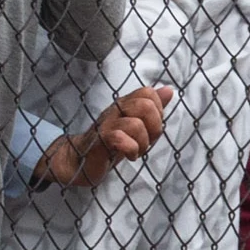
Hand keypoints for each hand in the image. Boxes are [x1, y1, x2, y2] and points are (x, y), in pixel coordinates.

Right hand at [36, 85, 172, 188]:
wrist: (80, 159)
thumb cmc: (110, 142)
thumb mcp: (135, 123)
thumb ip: (152, 107)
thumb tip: (169, 90)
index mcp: (125, 103)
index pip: (148, 93)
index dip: (158, 111)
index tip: (150, 127)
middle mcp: (116, 109)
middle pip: (146, 105)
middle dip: (154, 128)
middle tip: (146, 141)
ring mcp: (107, 124)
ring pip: (136, 125)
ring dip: (142, 144)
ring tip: (135, 151)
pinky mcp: (100, 140)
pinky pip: (120, 139)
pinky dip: (130, 150)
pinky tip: (128, 156)